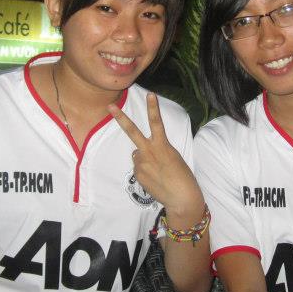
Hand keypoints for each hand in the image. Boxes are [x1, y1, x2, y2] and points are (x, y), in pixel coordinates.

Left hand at [108, 93, 202, 216]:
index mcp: (163, 145)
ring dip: (143, 159)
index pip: (156, 122)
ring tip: (157, 170)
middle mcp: (149, 151)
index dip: (153, 108)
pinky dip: (144, 171)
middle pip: (132, 131)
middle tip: (110, 106)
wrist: (181, 197)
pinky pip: (137, 168)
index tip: (150, 94)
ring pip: (136, 155)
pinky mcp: (137, 174)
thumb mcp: (172, 157)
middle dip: (120, 118)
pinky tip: (154, 178)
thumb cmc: (182, 176)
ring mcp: (141, 163)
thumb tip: (138, 153)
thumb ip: (155, 150)